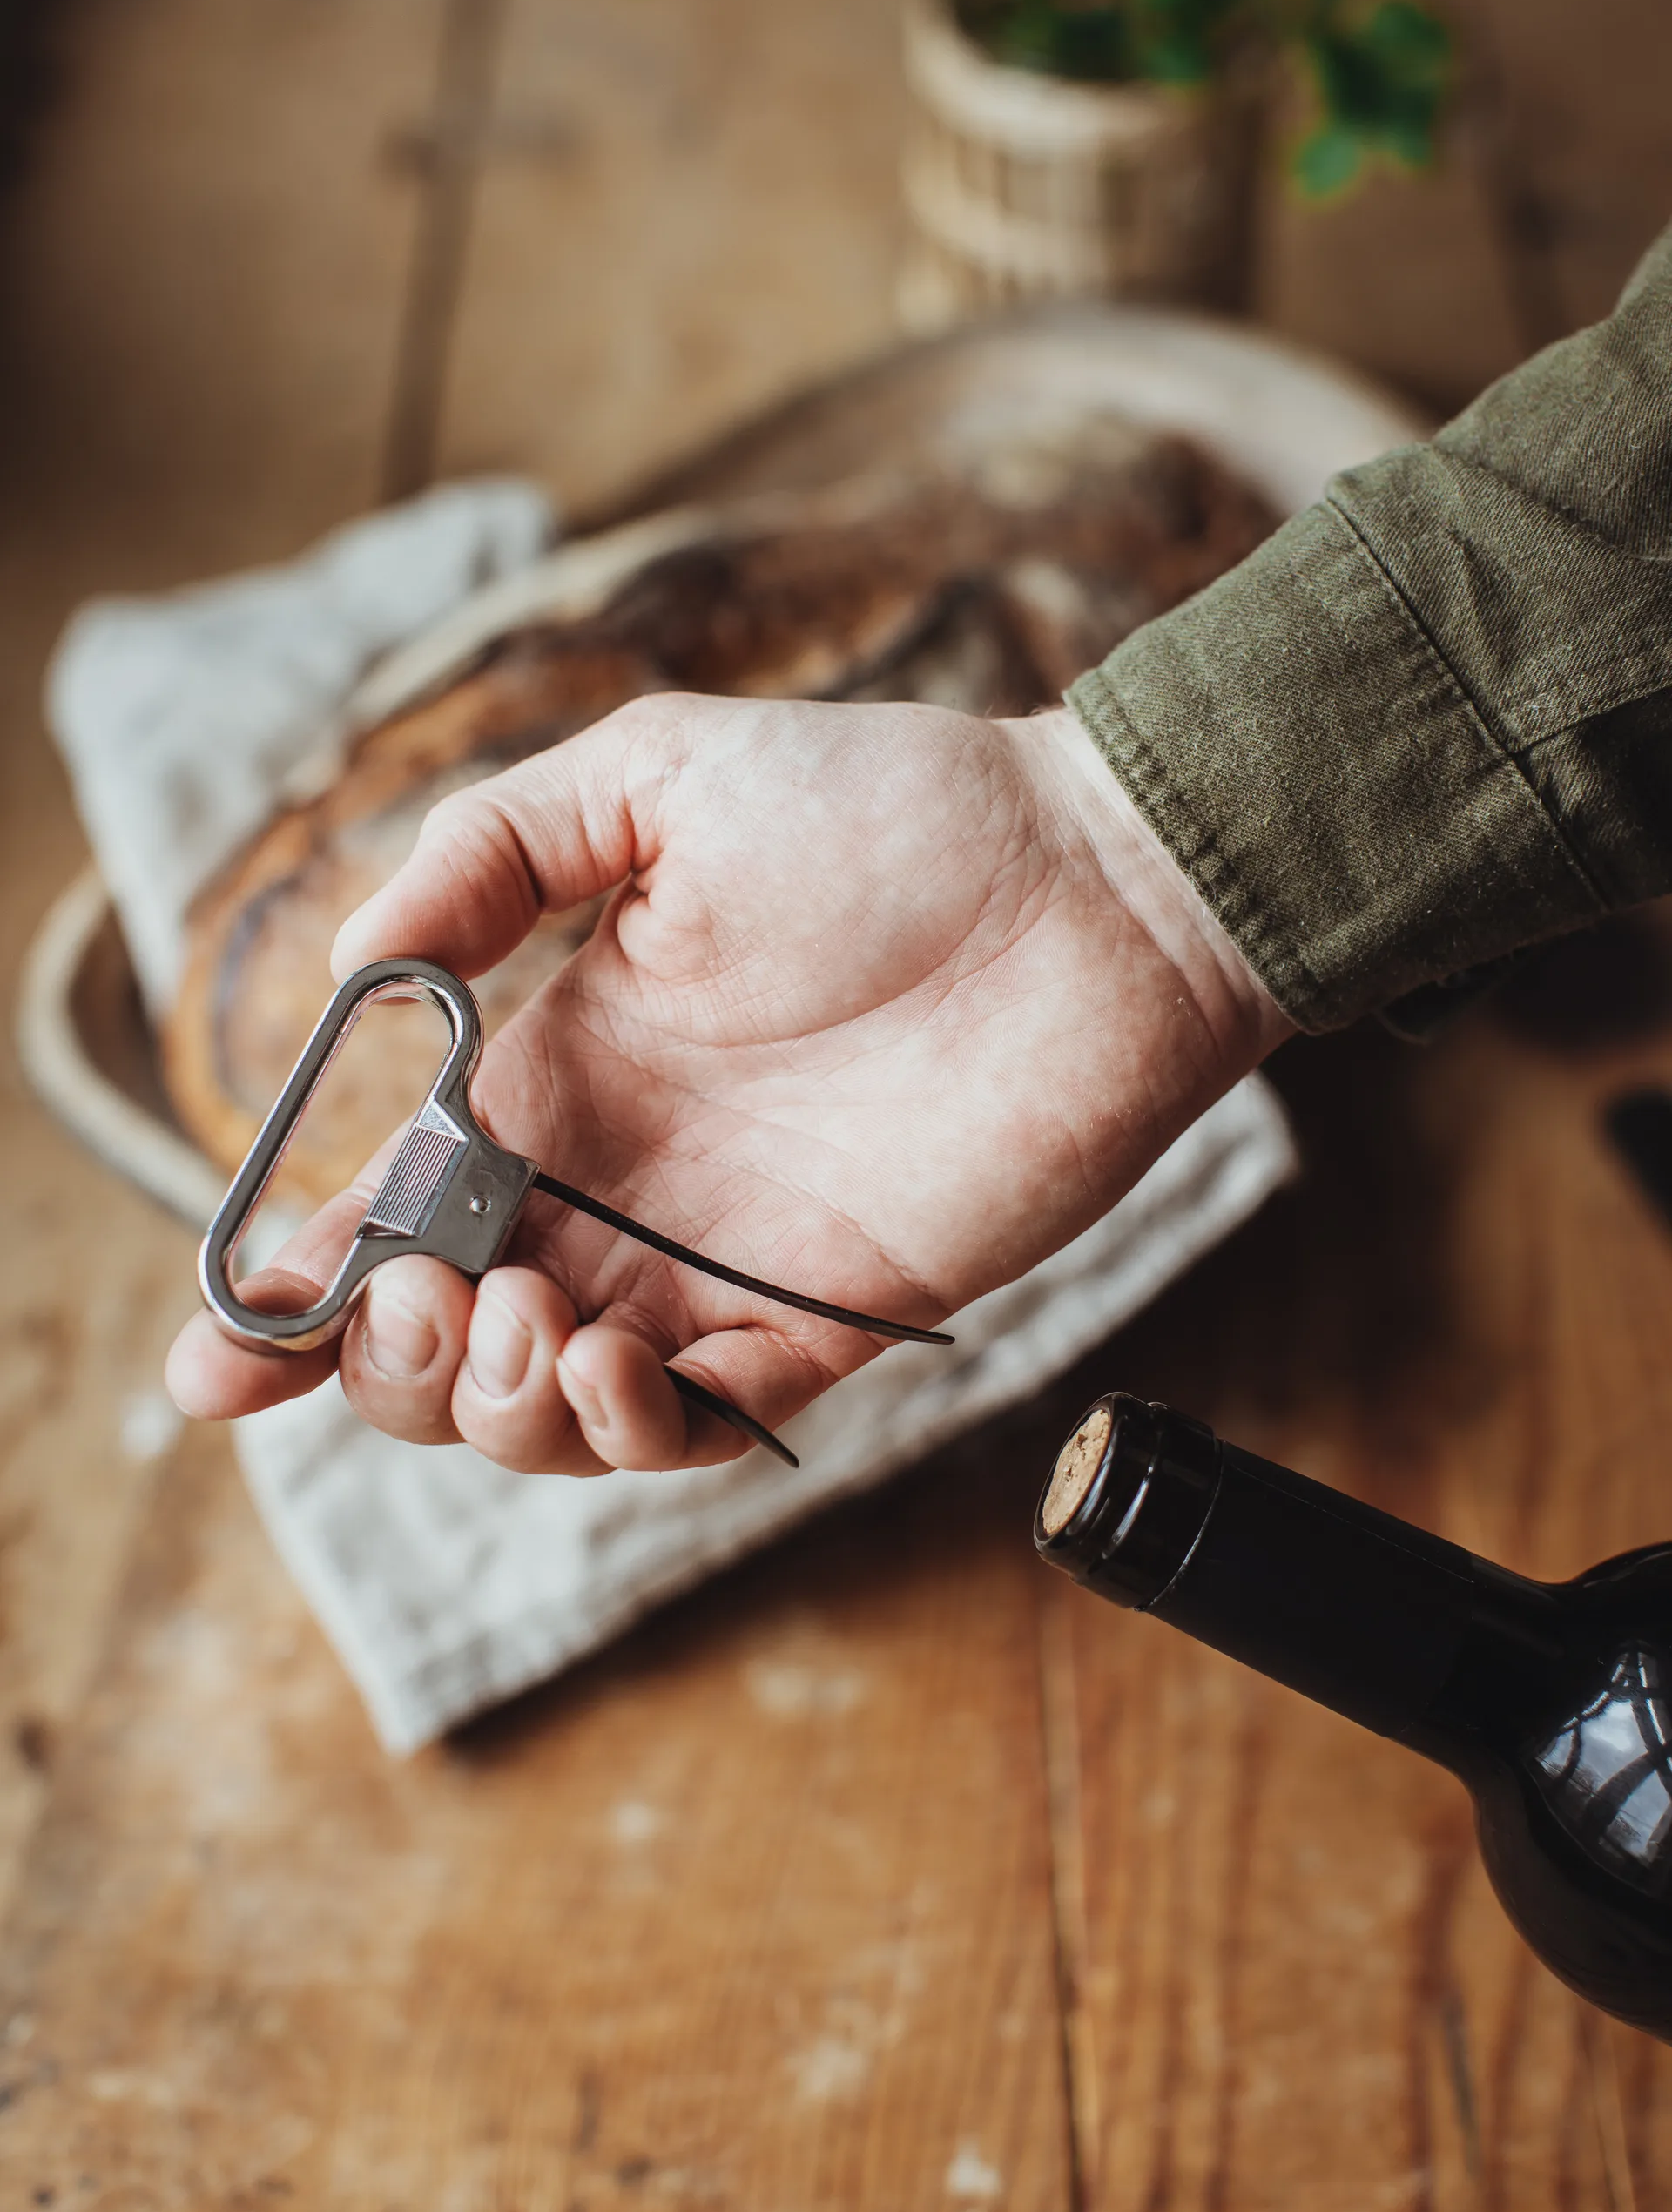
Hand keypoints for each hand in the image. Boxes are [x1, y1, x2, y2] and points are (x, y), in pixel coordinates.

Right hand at [166, 698, 1287, 1472]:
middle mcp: (621, 1185)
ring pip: (550, 1410)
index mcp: (559, 1072)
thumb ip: (491, 851)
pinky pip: (698, 1427)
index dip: (294, 1294)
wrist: (1100, 884)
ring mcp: (720, 1263)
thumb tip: (349, 968)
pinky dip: (629, 1431)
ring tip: (527, 1323)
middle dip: (388, 1358)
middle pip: (445, 1340)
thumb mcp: (660, 779)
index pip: (393, 1211)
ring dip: (494, 1403)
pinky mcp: (830, 1321)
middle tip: (423, 1299)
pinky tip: (613, 1367)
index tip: (222, 1354)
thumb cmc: (896, 810)